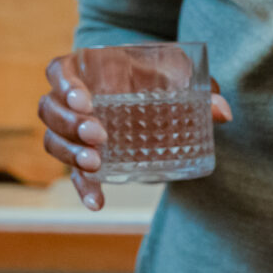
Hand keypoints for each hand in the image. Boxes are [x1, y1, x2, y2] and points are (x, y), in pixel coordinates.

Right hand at [40, 51, 232, 212]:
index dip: (64, 85)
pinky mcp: (86, 155)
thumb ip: (199, 88)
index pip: (58, 71)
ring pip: (53, 141)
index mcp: (87, 69)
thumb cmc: (160, 72)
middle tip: (99, 135)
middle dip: (70, 125)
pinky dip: (84, 189)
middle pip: (49, 110)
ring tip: (96, 163)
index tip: (84, 100)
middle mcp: (72, 99)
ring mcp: (74, 129)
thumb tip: (223, 112)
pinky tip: (97, 203)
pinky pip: (74, 174)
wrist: (153, 84)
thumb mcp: (178, 73)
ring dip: (70, 154)